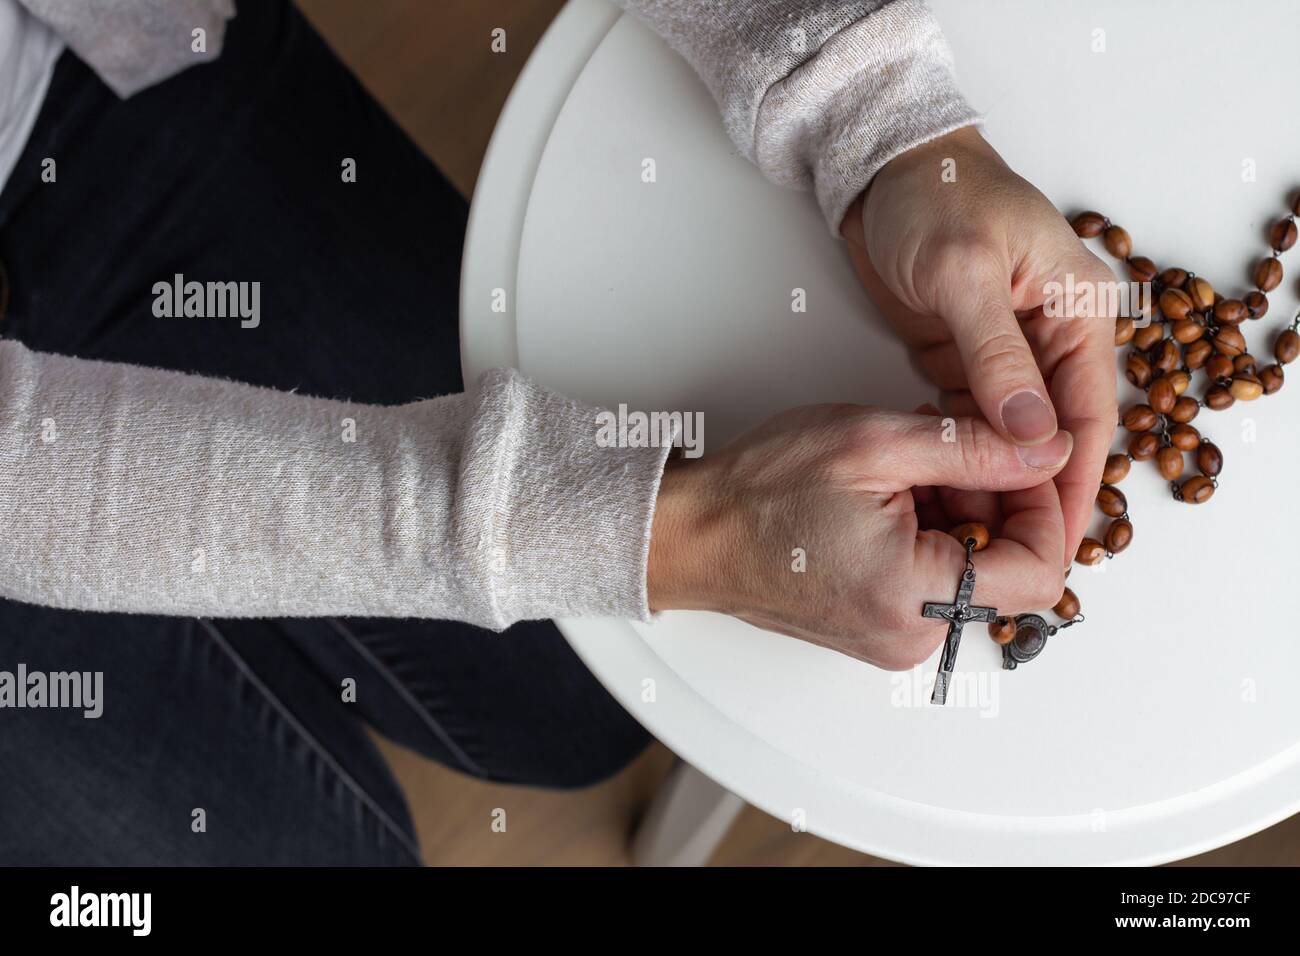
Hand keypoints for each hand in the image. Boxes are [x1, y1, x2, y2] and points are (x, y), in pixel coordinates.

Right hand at [646, 403, 1070, 668]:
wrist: (689, 535)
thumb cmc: (759, 494)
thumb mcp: (874, 445)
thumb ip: (975, 447)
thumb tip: (1049, 450)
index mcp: (914, 600)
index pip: (1040, 568)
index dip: (1040, 503)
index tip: (1014, 456)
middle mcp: (910, 637)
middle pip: (1007, 569)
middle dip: (991, 499)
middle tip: (943, 449)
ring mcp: (891, 638)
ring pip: (971, 570)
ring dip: (957, 510)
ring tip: (902, 469)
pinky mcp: (875, 627)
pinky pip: (932, 580)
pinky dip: (928, 531)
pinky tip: (888, 495)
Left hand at [840, 127, 1116, 566]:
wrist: (882, 171)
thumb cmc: (936, 197)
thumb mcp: (964, 273)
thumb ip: (996, 356)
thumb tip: (1033, 433)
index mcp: (1077, 310)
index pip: (1087, 413)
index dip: (1073, 480)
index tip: (1057, 539)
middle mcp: (1050, 337)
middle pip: (1053, 434)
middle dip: (1037, 493)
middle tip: (1017, 556)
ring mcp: (1006, 352)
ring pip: (1011, 435)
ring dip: (997, 481)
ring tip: (979, 538)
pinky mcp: (963, 360)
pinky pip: (971, 422)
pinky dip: (963, 457)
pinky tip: (949, 496)